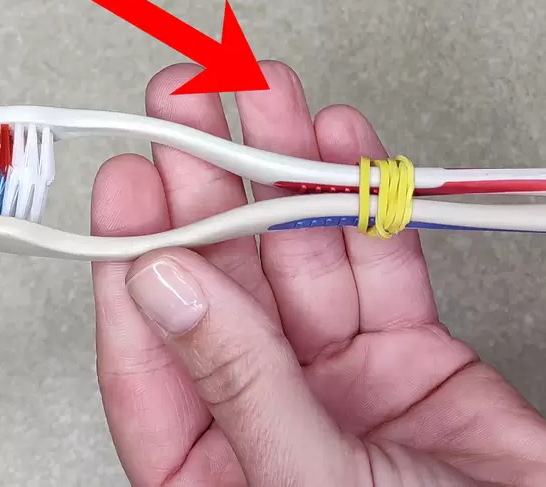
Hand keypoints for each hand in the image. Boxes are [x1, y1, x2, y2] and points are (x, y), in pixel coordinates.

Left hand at [90, 63, 545, 485]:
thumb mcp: (312, 484)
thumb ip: (241, 382)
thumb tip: (164, 287)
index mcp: (215, 468)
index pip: (153, 353)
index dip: (135, 258)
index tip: (130, 181)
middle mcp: (270, 414)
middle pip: (224, 283)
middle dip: (207, 183)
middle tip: (185, 102)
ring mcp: (343, 381)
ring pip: (303, 257)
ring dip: (285, 171)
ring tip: (265, 97)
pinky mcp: (415, 354)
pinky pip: (380, 263)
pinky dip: (363, 201)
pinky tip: (337, 146)